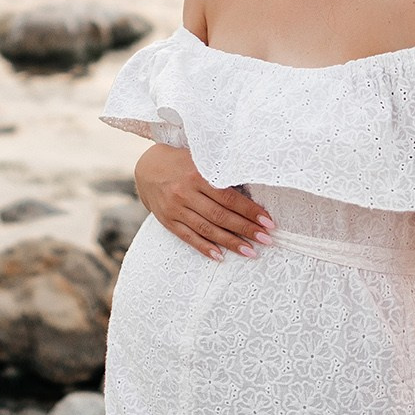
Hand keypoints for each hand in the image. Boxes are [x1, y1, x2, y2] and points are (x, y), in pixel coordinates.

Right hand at [133, 143, 273, 259]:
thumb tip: (251, 184)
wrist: (147, 168)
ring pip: (207, 229)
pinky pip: (188, 237)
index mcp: (197, 174)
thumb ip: (219, 170)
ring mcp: (175, 208)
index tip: (268, 221)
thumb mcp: (199, 158)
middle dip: (246, 229)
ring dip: (230, 242)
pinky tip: (220, 256)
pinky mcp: (168, 221)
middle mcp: (185, 193)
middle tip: (266, 239)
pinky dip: (204, 247)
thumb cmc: (181, 161)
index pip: (228, 197)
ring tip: (250, 252)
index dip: (249, 210)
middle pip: (220, 216)